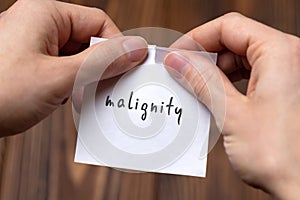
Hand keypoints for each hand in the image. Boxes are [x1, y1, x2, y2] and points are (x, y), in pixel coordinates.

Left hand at [0, 0, 147, 135]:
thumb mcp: (59, 77)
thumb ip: (101, 62)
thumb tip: (135, 49)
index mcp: (46, 14)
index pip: (98, 23)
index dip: (117, 46)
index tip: (128, 69)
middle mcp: (41, 25)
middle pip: (89, 40)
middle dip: (101, 66)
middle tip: (108, 88)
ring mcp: (34, 44)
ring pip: (78, 56)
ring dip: (86, 77)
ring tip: (82, 96)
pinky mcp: (31, 62)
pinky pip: (64, 67)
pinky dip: (72, 83)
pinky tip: (68, 99)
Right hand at [164, 12, 299, 198]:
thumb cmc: (283, 158)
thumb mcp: (232, 114)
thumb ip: (203, 81)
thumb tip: (178, 61)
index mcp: (281, 53)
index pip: (229, 27)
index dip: (197, 38)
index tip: (176, 54)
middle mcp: (289, 58)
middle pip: (235, 41)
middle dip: (204, 56)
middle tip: (180, 73)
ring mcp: (288, 75)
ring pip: (242, 59)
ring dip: (214, 72)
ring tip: (193, 88)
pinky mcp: (284, 91)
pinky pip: (250, 76)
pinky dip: (228, 84)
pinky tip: (213, 98)